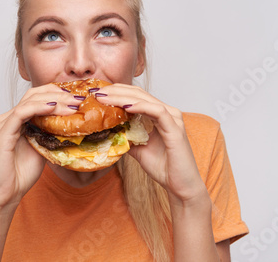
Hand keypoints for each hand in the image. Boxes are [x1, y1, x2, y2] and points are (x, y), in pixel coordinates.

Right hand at [0, 84, 82, 210]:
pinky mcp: (2, 132)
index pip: (37, 97)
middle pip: (34, 94)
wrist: (5, 195)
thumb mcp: (43, 148)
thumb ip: (50, 134)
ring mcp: (3, 123)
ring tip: (72, 104)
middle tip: (78, 99)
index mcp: (17, 120)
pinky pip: (21, 113)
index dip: (57, 94)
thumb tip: (71, 125)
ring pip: (30, 101)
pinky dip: (39, 107)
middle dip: (59, 93)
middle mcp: (8, 118)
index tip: (77, 98)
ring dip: (54, 100)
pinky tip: (54, 107)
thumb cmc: (21, 174)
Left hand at [96, 84, 206, 203]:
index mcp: (159, 115)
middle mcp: (167, 113)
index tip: (97, 94)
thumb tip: (108, 131)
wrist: (180, 187)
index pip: (136, 96)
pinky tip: (125, 106)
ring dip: (123, 97)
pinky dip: (140, 107)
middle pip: (138, 94)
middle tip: (96, 91)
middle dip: (115, 91)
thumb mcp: (138, 149)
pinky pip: (157, 112)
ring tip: (105, 97)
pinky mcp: (175, 129)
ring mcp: (173, 119)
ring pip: (145, 100)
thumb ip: (127, 137)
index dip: (116, 92)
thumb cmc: (163, 168)